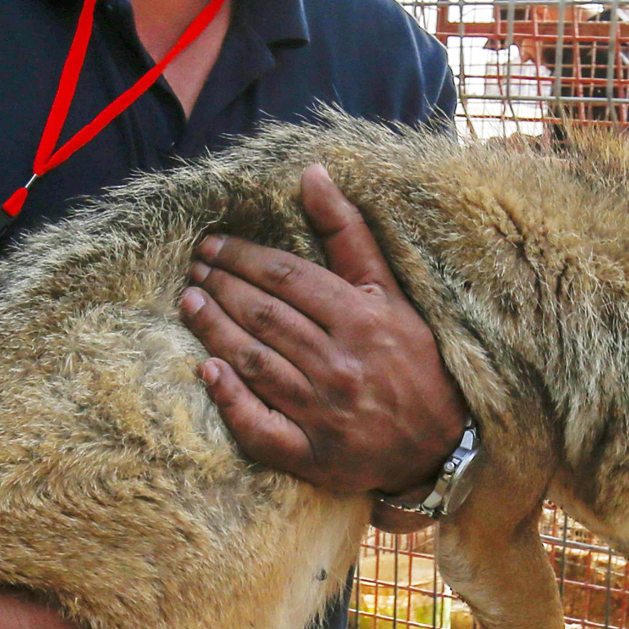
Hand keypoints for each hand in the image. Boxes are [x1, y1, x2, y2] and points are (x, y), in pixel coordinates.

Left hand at [178, 164, 465, 496]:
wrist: (440, 445)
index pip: (287, 277)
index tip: (213, 244)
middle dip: (221, 287)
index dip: (243, 257)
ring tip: (188, 303)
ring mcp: (323, 412)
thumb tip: (311, 173)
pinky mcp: (312, 455)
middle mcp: (339, 364)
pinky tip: (206, 371)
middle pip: (264, 316)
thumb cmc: (413, 360)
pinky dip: (230, 400)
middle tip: (194, 269)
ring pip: (254, 362)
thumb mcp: (390, 292)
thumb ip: (348, 234)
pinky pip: (260, 428)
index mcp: (361, 319)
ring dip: (214, 329)